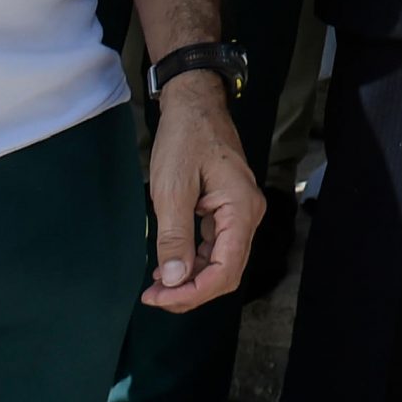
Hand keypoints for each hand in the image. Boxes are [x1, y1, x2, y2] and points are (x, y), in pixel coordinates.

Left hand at [137, 78, 262, 312]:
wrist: (195, 104)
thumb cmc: (185, 138)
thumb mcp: (172, 189)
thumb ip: (175, 237)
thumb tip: (173, 280)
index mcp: (241, 210)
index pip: (226, 270)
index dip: (193, 292)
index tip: (158, 297)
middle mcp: (249, 215)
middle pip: (227, 272)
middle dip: (191, 291)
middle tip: (152, 297)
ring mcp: (240, 213)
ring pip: (222, 262)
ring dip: (191, 280)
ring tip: (155, 287)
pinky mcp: (228, 210)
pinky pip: (216, 246)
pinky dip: (194, 262)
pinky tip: (168, 266)